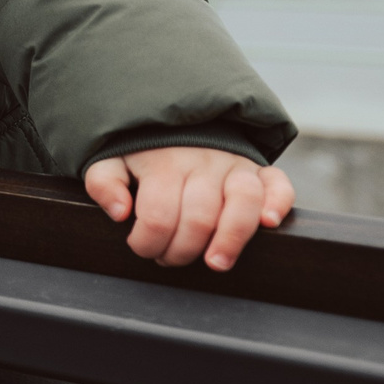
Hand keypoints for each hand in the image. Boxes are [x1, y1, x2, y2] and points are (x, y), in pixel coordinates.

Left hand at [83, 148, 294, 271]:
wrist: (178, 120)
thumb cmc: (143, 152)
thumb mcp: (111, 161)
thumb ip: (104, 183)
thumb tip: (120, 212)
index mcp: (163, 164)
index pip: (157, 215)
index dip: (147, 243)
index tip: (142, 248)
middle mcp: (203, 162)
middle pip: (199, 217)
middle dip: (181, 251)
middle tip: (170, 258)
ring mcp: (235, 164)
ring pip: (243, 201)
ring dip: (231, 238)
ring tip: (216, 262)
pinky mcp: (260, 169)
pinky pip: (278, 183)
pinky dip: (278, 203)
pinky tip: (268, 223)